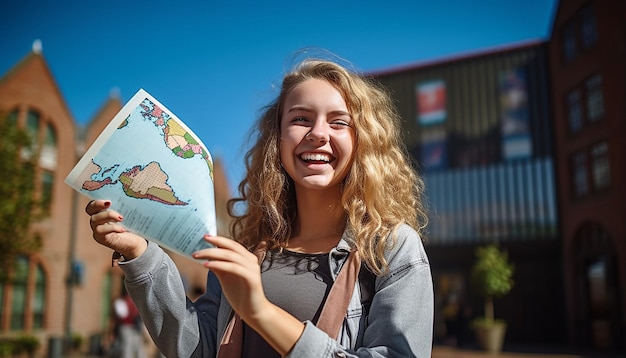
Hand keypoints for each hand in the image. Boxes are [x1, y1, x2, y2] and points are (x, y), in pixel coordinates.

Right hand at [85, 200, 146, 259]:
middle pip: (90, 209)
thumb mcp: (130, 213)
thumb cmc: (133, 226)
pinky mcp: (101, 238)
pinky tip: (123, 229)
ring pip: (94, 220)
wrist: (136, 242)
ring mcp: (98, 229)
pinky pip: (100, 231)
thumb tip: (134, 193)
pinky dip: (112, 228)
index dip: (97, 199)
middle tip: (109, 203)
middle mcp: (98, 219)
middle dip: (98, 204)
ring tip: (121, 217)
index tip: (108, 197)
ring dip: (108, 216)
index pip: (94, 202)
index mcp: (103, 211)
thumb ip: (127, 204)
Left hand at [194, 236, 304, 354]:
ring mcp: (252, 269)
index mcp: (247, 258)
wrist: (253, 311)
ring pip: (231, 256)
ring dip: (212, 254)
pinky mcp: (251, 279)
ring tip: (197, 255)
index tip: (205, 236)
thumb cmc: (240, 294)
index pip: (232, 244)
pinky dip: (219, 264)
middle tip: (200, 241)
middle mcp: (251, 261)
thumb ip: (219, 266)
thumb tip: (206, 256)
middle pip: (231, 247)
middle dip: (215, 242)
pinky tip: (206, 265)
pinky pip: (233, 268)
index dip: (219, 239)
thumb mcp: (226, 277)